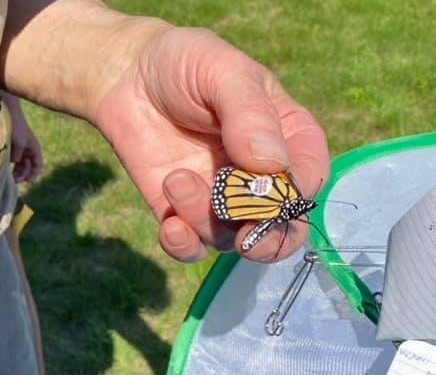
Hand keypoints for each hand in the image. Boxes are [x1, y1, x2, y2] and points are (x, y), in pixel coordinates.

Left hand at [1, 92, 42, 182]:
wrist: (6, 111)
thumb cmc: (15, 126)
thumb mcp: (19, 143)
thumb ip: (18, 156)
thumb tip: (14, 164)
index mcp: (34, 148)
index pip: (37, 164)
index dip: (34, 174)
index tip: (27, 180)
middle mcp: (28, 148)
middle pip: (28, 166)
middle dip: (23, 174)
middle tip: (14, 180)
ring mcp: (19, 147)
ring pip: (20, 164)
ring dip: (16, 171)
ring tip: (9, 176)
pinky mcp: (11, 145)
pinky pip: (12, 159)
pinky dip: (10, 165)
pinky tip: (4, 168)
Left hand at [95, 27, 328, 261]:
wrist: (127, 77)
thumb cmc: (186, 64)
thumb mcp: (223, 71)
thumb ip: (249, 114)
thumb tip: (270, 165)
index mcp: (288, 139)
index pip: (307, 181)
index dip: (292, 195)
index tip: (264, 184)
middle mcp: (260, 178)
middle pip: (281, 229)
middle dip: (265, 237)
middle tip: (241, 228)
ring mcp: (221, 200)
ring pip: (232, 239)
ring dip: (206, 220)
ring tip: (175, 179)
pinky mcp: (182, 212)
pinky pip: (192, 247)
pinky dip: (183, 245)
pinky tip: (170, 224)